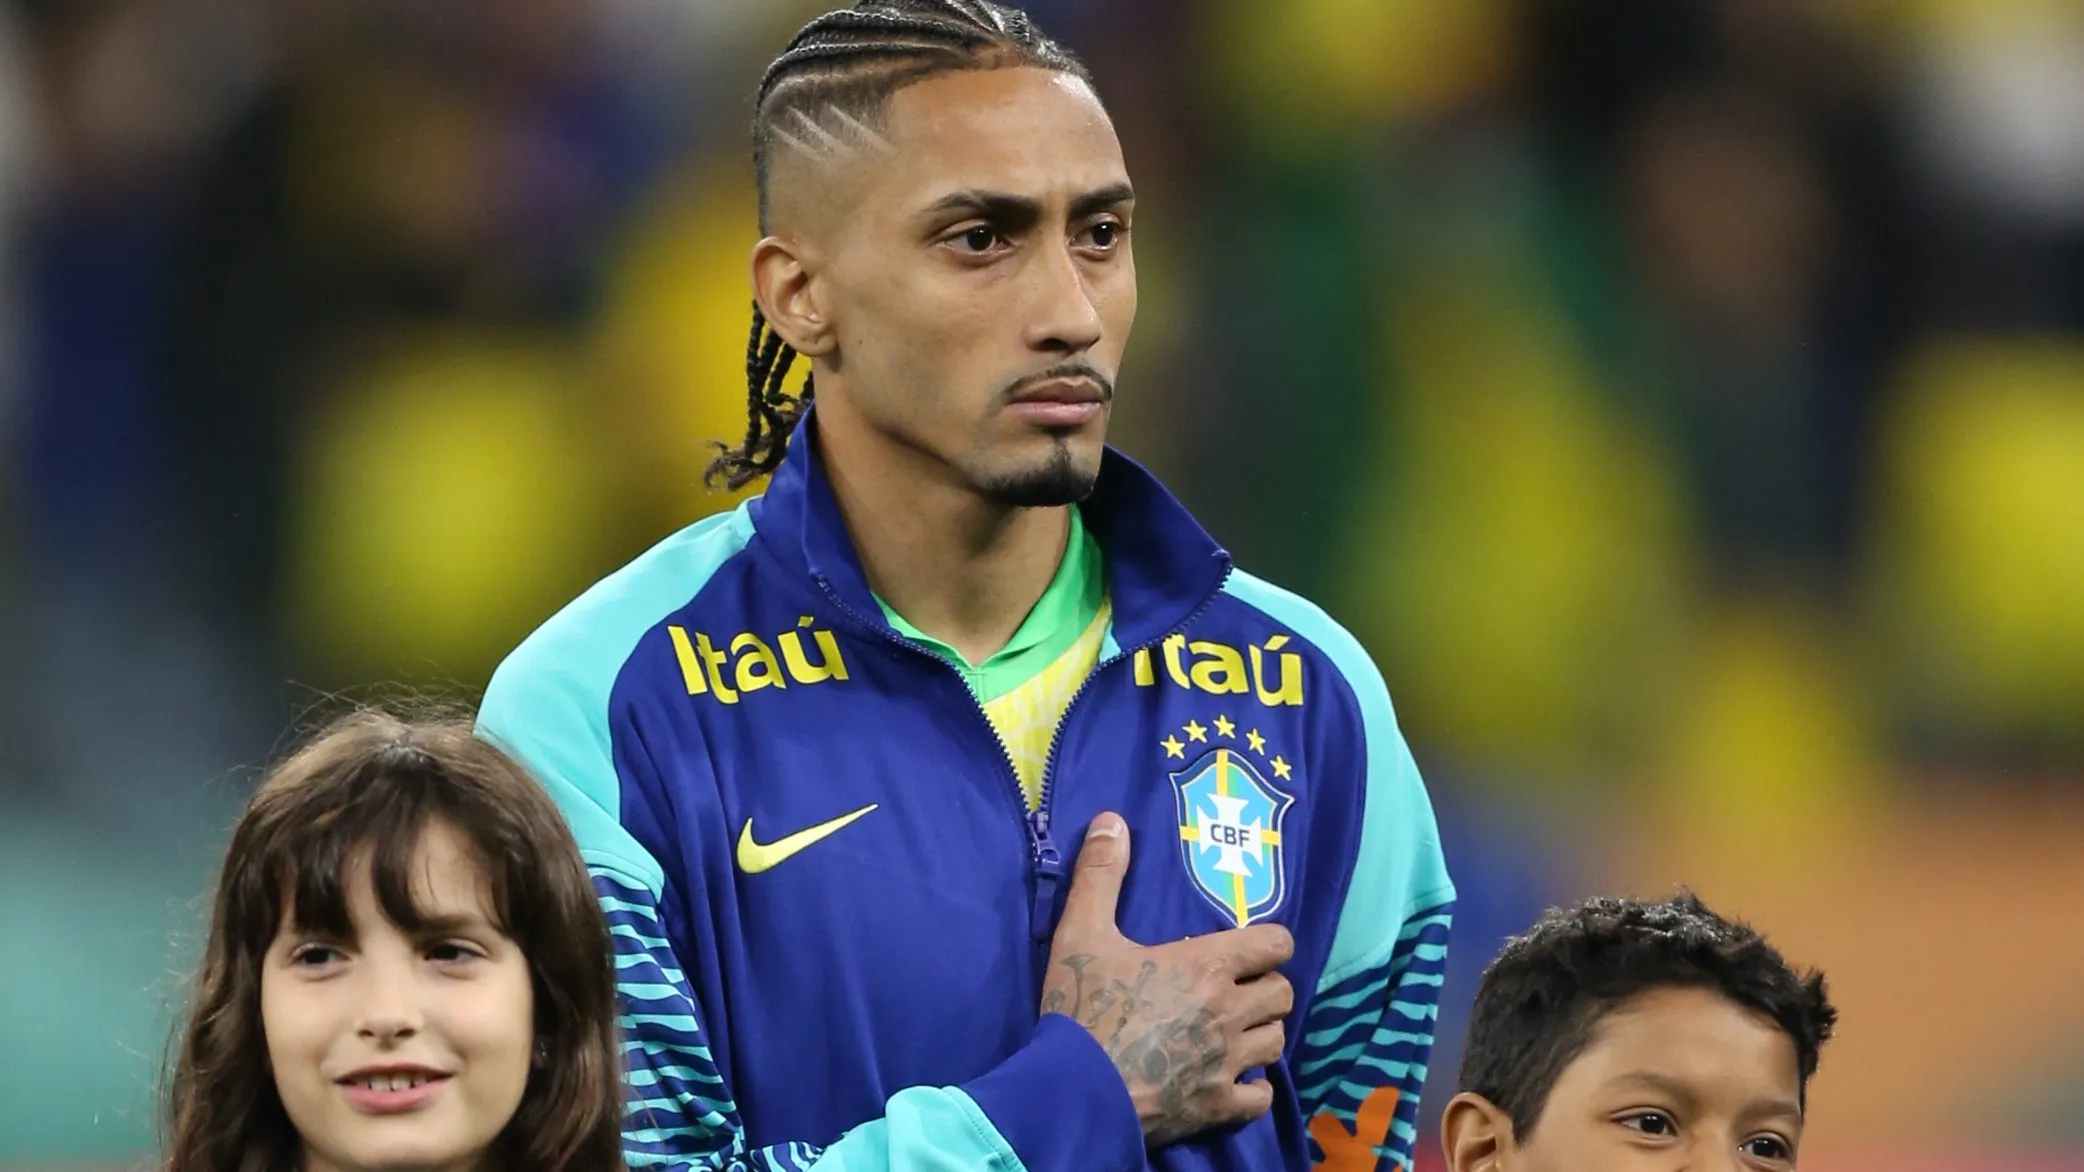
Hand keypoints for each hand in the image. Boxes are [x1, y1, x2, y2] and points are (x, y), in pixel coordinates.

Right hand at [1041, 811, 1294, 1146]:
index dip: (1269, 943)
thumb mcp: (1081, 933)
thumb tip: (1112, 819)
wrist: (1074, 1090)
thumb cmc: (1082, 1009)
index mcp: (1207, 965)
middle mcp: (1230, 1011)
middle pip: (1282, 994)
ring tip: (1234, 1031)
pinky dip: (1252, 1088)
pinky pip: (1260, 1096)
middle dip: (1264, 987)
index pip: (1276, 943)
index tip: (1248, 948)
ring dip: (1260, 1033)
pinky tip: (1231, 1081)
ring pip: (1276, 1042)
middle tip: (1236, 989)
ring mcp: (1228, 1062)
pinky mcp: (1219, 1106)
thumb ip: (1100, 874)